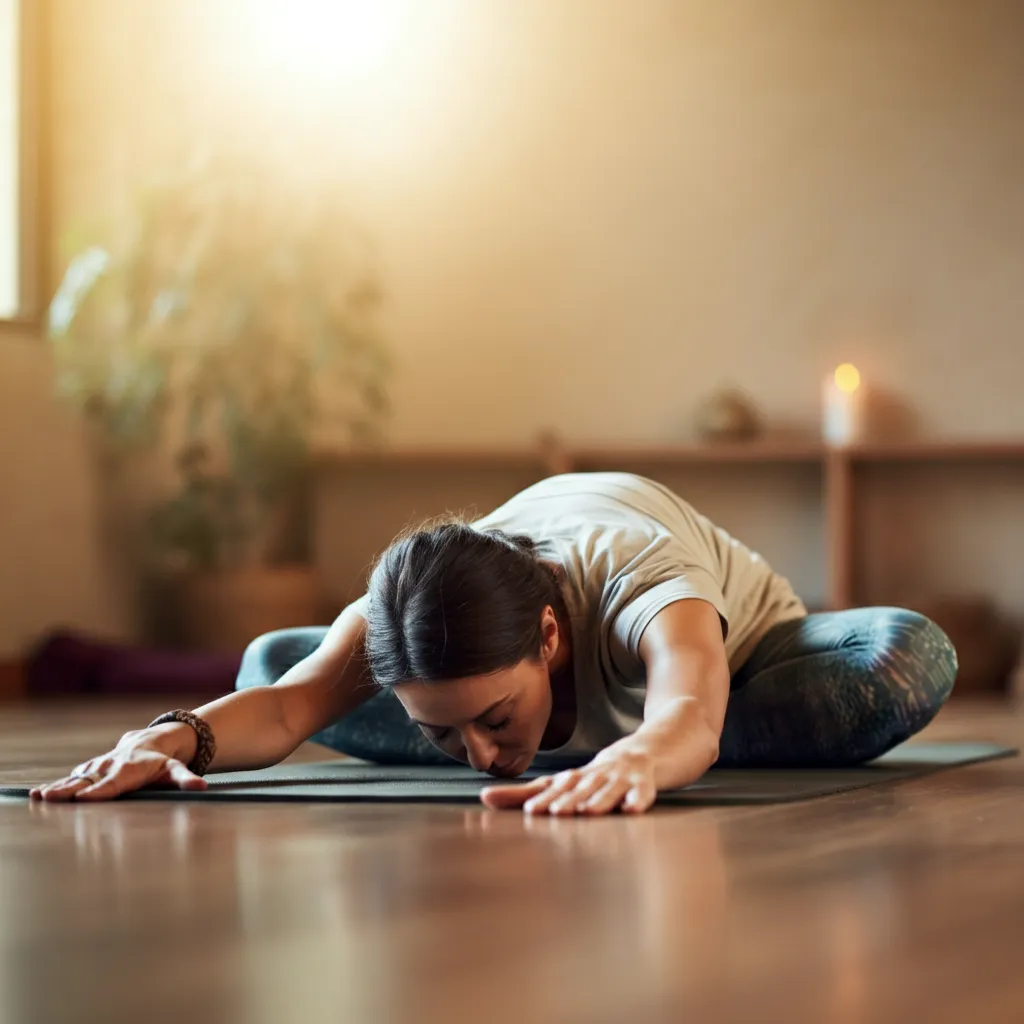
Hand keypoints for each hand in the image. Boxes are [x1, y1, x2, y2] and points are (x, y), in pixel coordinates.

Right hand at [29, 734, 206, 801]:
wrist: (150, 742)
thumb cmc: (164, 761)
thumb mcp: (177, 769)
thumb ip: (186, 779)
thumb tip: (202, 787)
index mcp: (130, 770)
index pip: (114, 783)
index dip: (100, 791)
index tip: (84, 799)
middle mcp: (110, 768)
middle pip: (88, 783)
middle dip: (70, 793)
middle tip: (51, 801)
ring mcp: (97, 769)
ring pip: (75, 781)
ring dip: (57, 790)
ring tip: (39, 798)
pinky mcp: (88, 770)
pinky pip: (70, 780)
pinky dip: (54, 787)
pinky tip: (38, 796)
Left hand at [480, 746, 657, 815]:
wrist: (643, 752)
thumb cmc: (594, 774)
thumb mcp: (563, 783)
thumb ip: (524, 793)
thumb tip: (482, 797)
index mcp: (573, 777)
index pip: (554, 788)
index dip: (543, 799)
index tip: (530, 812)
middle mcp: (594, 774)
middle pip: (580, 788)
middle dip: (568, 800)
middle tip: (555, 813)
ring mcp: (620, 777)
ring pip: (609, 788)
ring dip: (599, 798)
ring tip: (588, 811)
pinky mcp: (643, 783)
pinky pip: (642, 792)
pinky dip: (638, 799)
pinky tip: (632, 809)